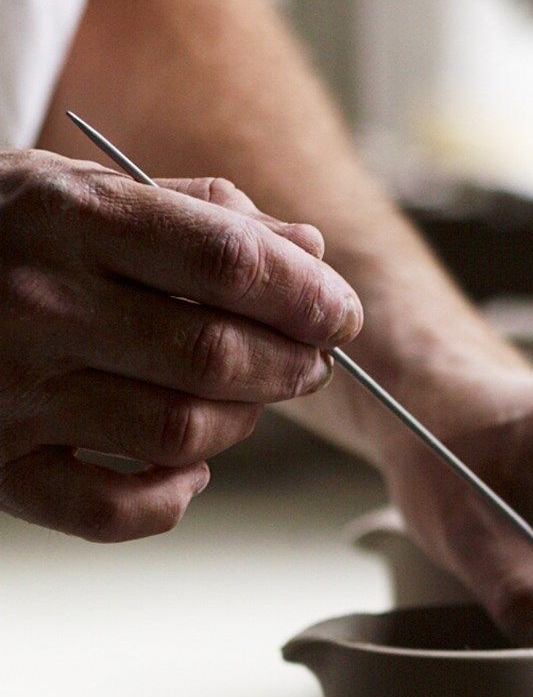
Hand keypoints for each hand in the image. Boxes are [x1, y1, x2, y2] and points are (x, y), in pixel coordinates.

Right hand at [0, 149, 360, 539]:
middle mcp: (38, 305)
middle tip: (308, 360)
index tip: (337, 310)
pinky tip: (186, 466)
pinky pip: (112, 511)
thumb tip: (305, 247)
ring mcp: (13, 393)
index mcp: (64, 218)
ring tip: (246, 399)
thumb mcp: (73, 186)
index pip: (228, 260)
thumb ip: (193, 214)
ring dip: (242, 422)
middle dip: (290, 363)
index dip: (307, 292)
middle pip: (216, 353)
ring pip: (181, 431)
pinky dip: (172, 497)